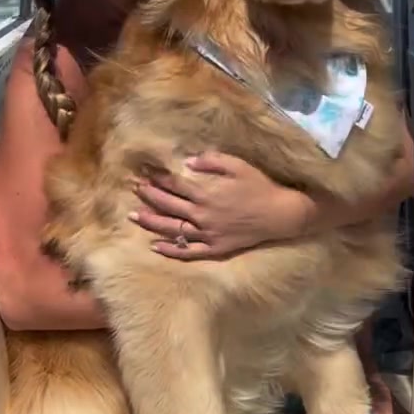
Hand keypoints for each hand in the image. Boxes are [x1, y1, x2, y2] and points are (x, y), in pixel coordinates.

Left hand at [128, 151, 310, 259]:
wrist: (280, 214)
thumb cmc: (260, 186)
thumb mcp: (238, 165)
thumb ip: (211, 161)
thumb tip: (187, 161)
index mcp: (206, 193)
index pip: (174, 185)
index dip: (157, 178)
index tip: (144, 173)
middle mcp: (202, 215)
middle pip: (168, 206)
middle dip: (149, 196)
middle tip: (134, 189)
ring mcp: (207, 234)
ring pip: (173, 230)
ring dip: (151, 223)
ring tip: (134, 216)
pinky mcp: (215, 249)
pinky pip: (189, 252)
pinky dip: (171, 250)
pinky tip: (156, 246)